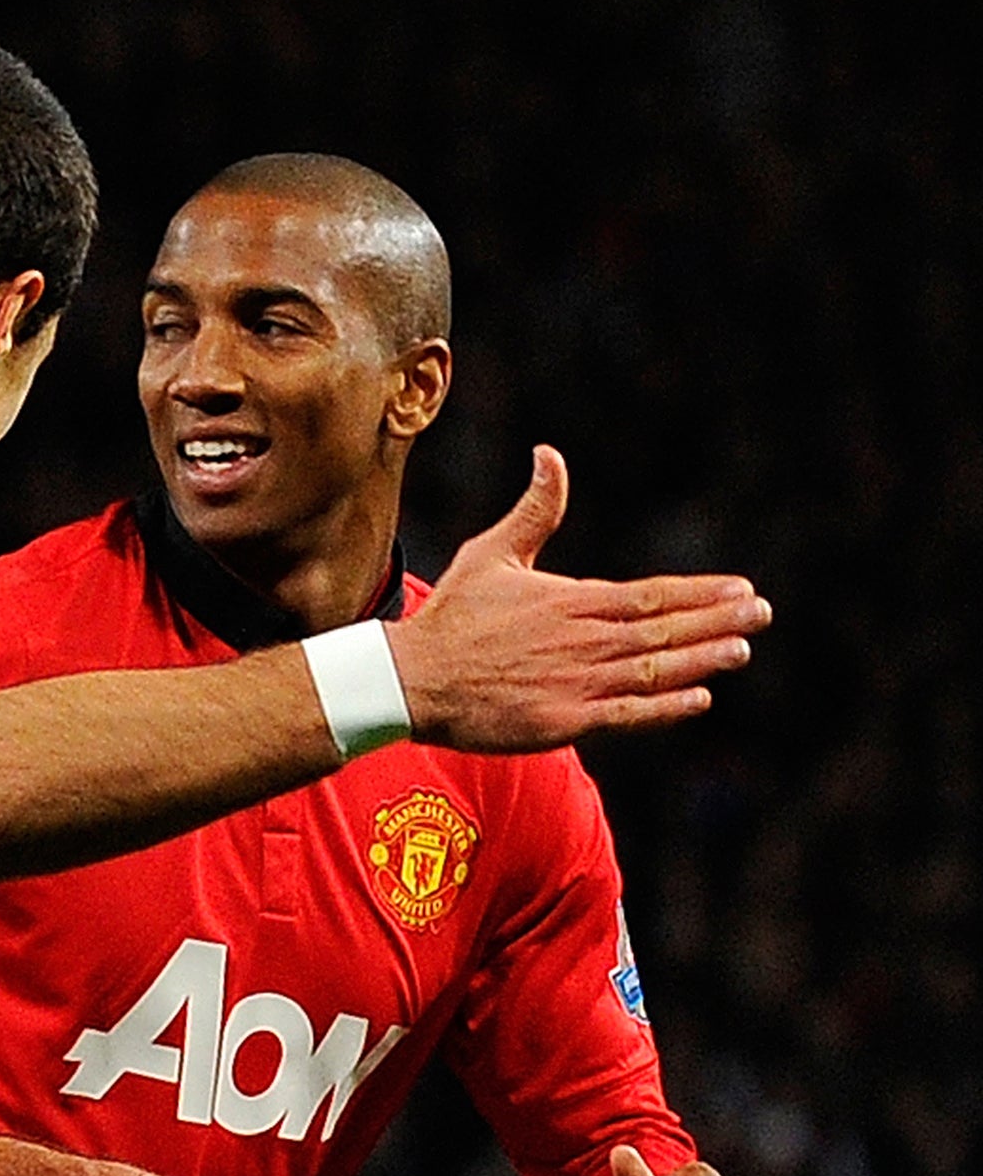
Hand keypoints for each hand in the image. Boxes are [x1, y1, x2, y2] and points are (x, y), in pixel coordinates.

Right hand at [387, 446, 771, 751]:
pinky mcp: (563, 721)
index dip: (700, 593)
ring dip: (702, 659)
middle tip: (762, 613)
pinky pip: (628, 714)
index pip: (651, 595)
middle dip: (717, 621)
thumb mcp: (491, 553)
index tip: (741, 588)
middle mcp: (582, 640)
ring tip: (741, 649)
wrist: (413, 680)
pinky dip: (666, 707)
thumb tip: (550, 454)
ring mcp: (576, 683)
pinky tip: (699, 698)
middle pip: (664, 630)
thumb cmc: (452, 618)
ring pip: (655, 670)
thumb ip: (534, 510)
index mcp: (571, 601)